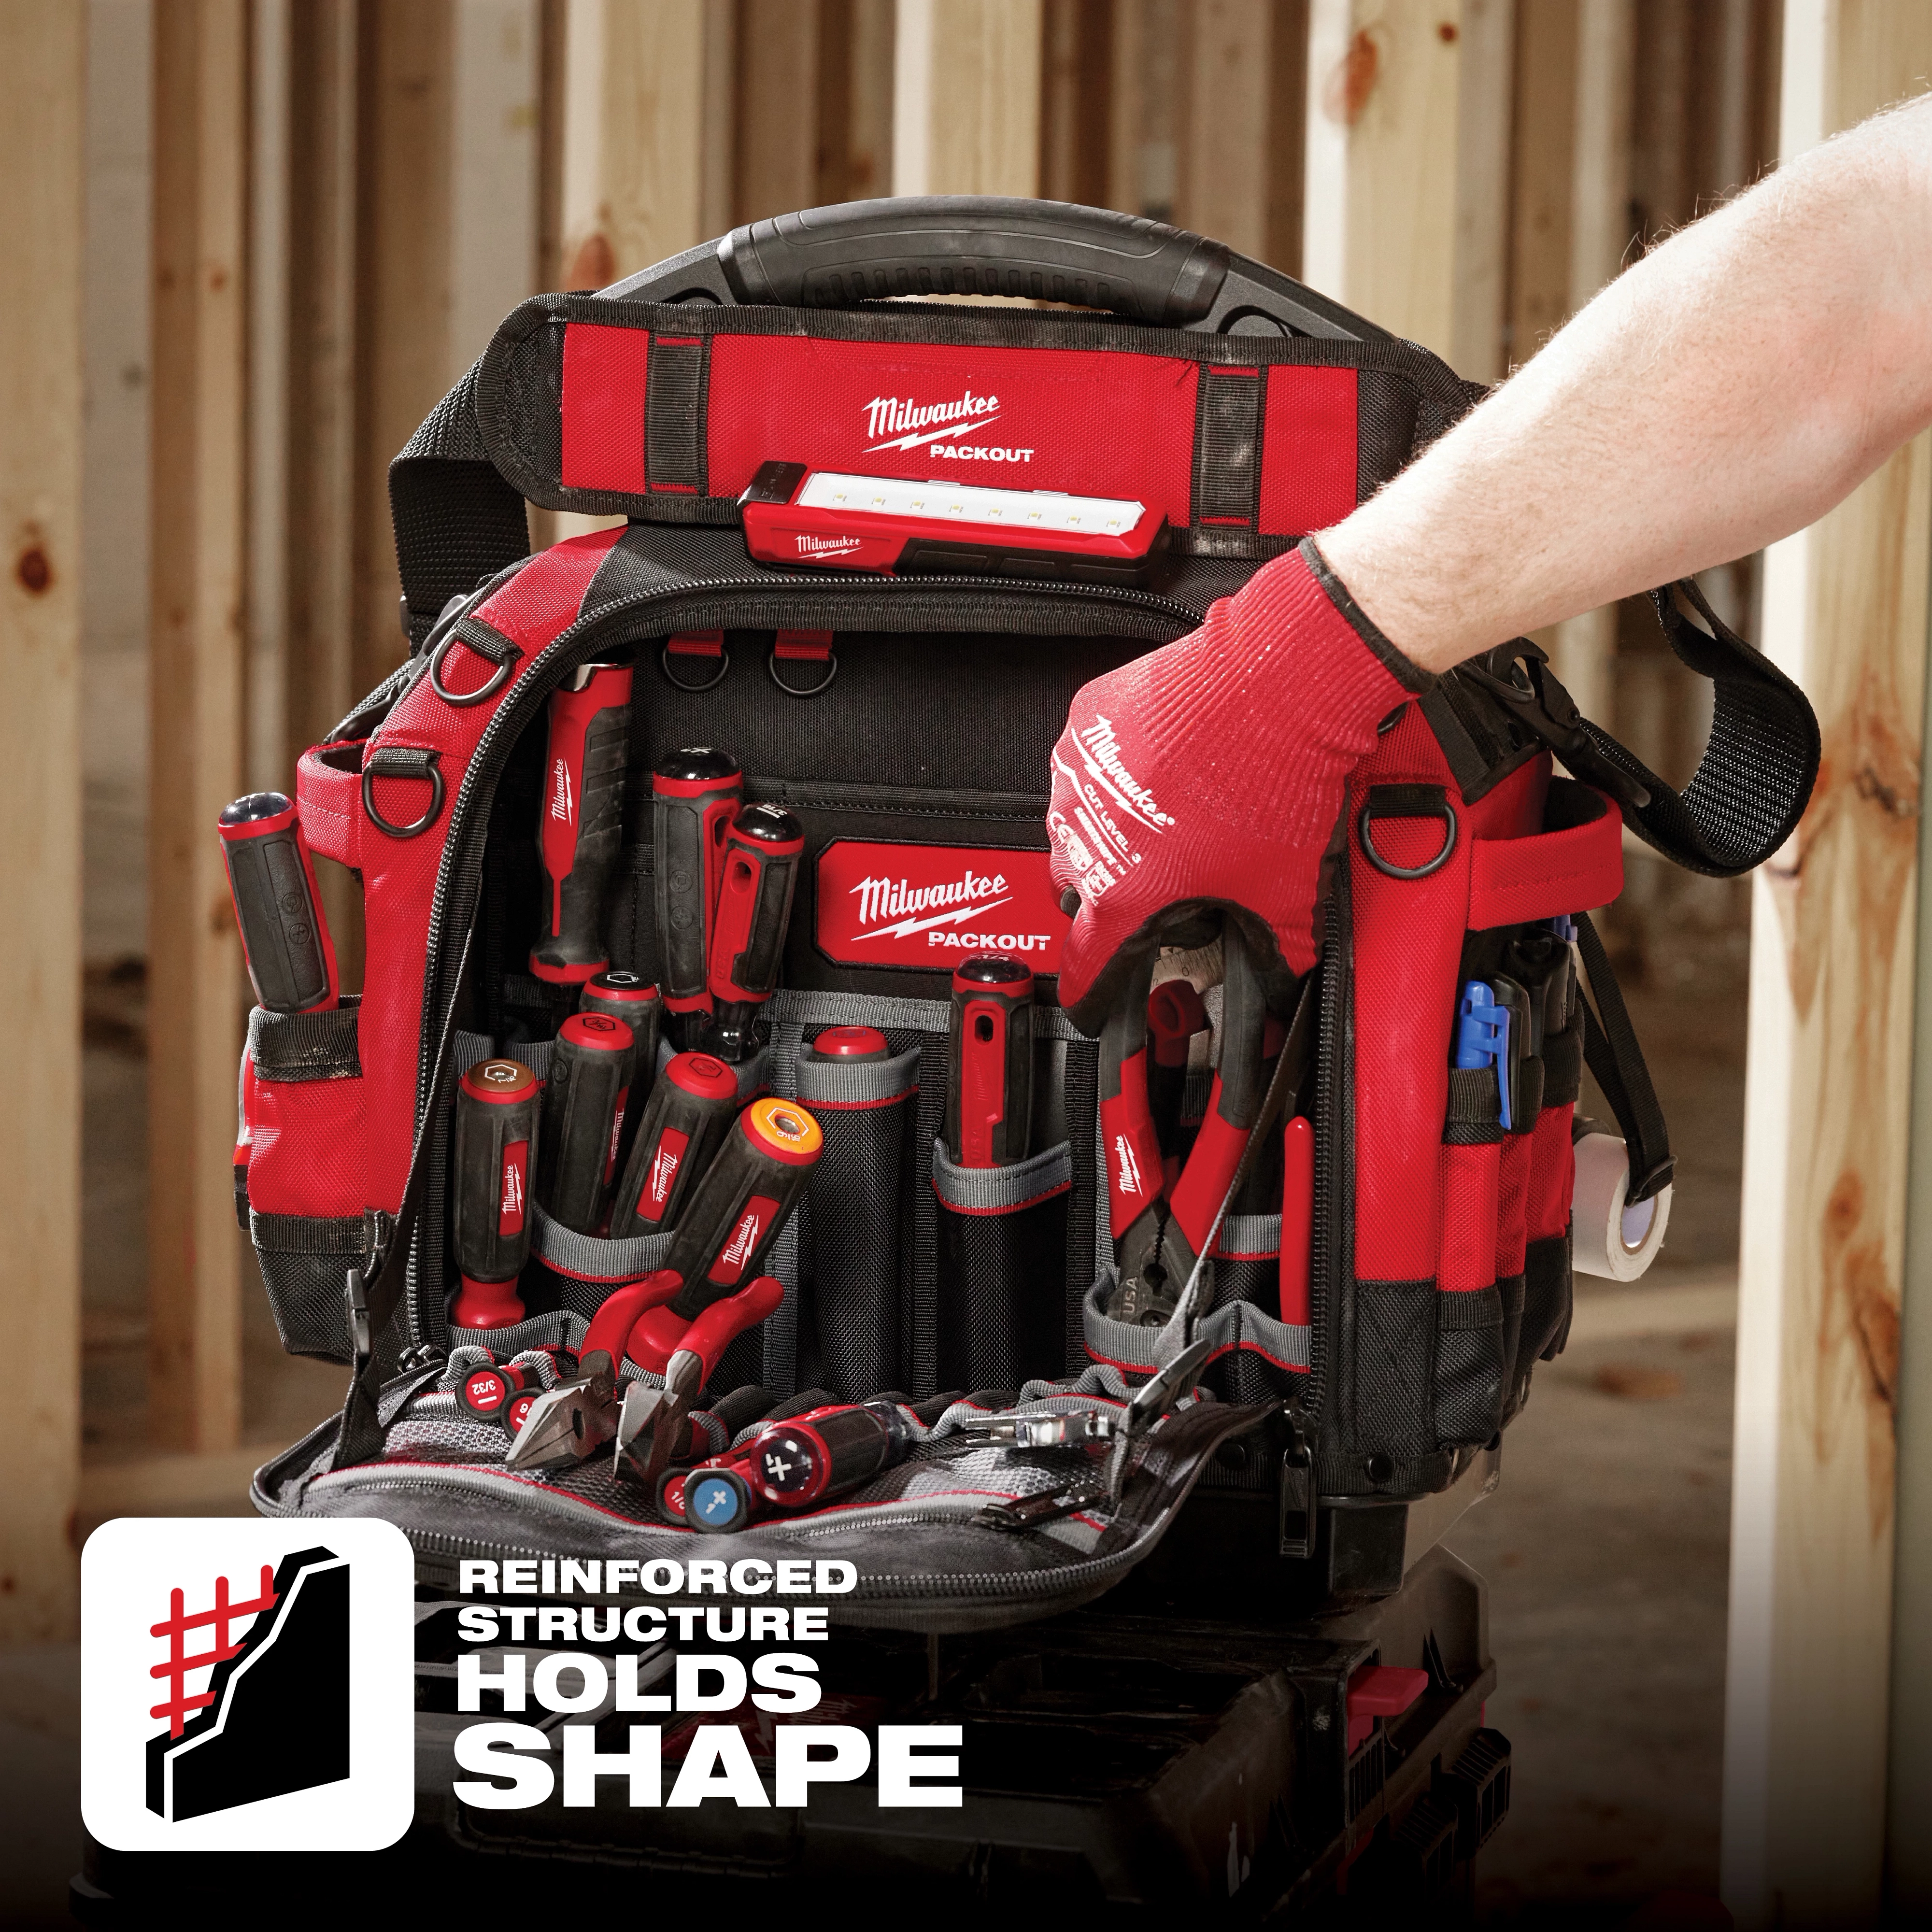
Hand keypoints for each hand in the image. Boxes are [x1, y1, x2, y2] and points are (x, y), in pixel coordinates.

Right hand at [1047, 540, 1429, 1028]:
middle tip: (1154, 885)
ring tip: (1161, 821)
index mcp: (1123, 894)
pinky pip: (1083, 762)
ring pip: (1071, 827)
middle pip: (1075, 893)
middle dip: (1108, 897)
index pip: (1083, 965)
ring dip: (1106, 834)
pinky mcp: (1086, 722)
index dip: (1090, 990)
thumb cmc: (1269, 784)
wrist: (1273, 690)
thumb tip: (1284, 972)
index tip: (1093, 993)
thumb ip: (1276, 950)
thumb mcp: (1287, 894)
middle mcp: (1085, 839)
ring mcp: (1077, 777)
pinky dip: (1113, 771)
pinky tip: (1159, 767)